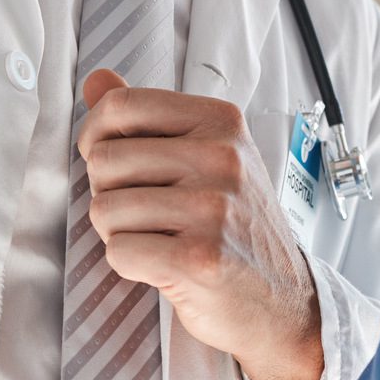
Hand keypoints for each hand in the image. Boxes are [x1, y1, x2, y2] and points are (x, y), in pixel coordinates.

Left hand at [76, 70, 323, 379]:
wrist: (283, 299)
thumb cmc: (236, 225)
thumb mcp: (206, 156)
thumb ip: (149, 117)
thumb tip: (96, 80)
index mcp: (221, 121)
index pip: (121, 105)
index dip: (96, 136)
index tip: (112, 162)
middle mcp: (222, 158)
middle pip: (104, 159)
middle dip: (108, 192)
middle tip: (146, 214)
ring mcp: (213, 209)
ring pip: (105, 208)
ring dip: (118, 233)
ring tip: (158, 240)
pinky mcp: (200, 259)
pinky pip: (119, 252)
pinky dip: (130, 265)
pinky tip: (164, 266)